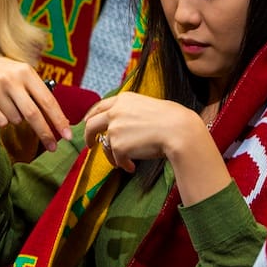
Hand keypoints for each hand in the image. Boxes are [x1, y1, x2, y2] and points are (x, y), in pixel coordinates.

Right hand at [0, 56, 70, 152]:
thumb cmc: (13, 77)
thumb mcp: (28, 78)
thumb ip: (43, 96)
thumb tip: (63, 123)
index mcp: (26, 72)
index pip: (47, 100)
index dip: (59, 120)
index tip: (68, 135)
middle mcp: (10, 79)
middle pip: (32, 114)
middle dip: (44, 133)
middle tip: (53, 147)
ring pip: (15, 120)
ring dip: (18, 120)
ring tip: (12, 106)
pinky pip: (0, 122)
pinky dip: (3, 121)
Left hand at [82, 92, 207, 172]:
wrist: (179, 131)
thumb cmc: (171, 120)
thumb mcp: (147, 106)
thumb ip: (131, 111)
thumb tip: (121, 123)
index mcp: (123, 99)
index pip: (99, 106)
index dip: (91, 116)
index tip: (88, 122)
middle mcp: (115, 111)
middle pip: (91, 124)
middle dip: (88, 136)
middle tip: (90, 145)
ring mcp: (114, 128)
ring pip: (105, 145)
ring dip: (113, 156)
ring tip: (123, 162)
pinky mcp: (118, 145)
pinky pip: (116, 159)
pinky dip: (123, 164)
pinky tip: (131, 167)